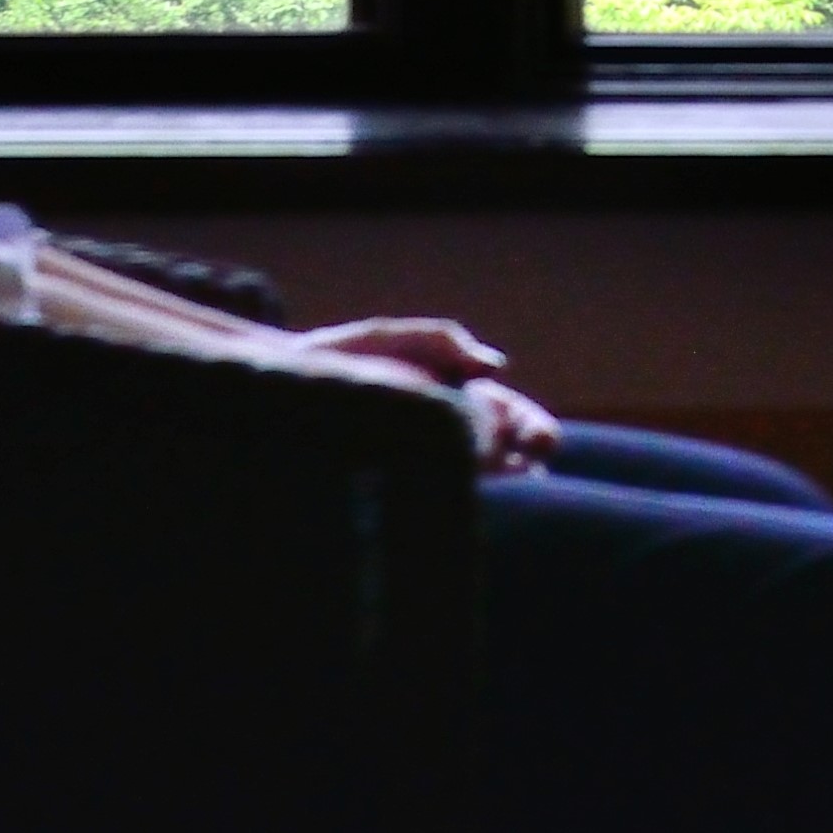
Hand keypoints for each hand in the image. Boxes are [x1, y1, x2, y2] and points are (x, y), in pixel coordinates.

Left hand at [296, 317, 563, 474]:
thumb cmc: (346, 356)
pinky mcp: (398, 477)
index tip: (541, 440)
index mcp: (463, 397)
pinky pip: (437, 490)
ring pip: (478, 476)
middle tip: (535, 462)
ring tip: (511, 481)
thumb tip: (495, 366)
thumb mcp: (397, 338)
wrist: (290, 380)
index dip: (532, 429)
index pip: (512, 417)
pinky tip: (466, 493)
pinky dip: (457, 494)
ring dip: (500, 480)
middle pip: (507, 452)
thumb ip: (445, 342)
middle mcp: (453, 434)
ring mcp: (428, 458)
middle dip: (527, 457)